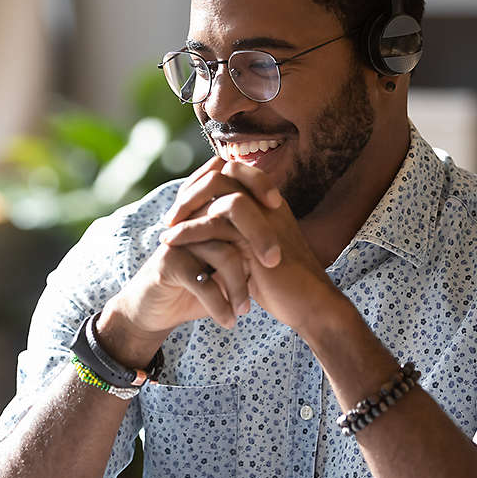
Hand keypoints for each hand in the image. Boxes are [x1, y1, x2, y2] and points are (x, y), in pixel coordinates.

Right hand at [98, 156, 283, 365]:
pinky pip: (203, 282)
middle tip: (273, 263)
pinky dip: (220, 305)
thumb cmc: (198, 284)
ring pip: (223, 253)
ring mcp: (180, 240)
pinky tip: (229, 321)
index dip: (258, 183)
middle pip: (232, 212)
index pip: (233, 179)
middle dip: (260, 237)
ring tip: (246, 310)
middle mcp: (193, 219)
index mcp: (207, 212)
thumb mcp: (226, 264)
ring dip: (239, 286)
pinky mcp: (168, 264)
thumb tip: (288, 237)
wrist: (157, 310)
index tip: (279, 205)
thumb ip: (247, 245)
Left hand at [159, 159, 340, 332]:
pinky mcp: (257, 237)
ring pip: (219, 190)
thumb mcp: (255, 252)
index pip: (232, 171)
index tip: (183, 205)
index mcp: (270, 202)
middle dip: (191, 190)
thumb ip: (236, 234)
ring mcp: (265, 216)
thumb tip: (207, 226)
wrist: (309, 306)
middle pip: (223, 172)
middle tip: (171, 216)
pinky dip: (188, 230)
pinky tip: (171, 242)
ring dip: (187, 206)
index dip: (204, 182)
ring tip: (167, 228)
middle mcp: (268, 202)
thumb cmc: (282, 284)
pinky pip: (216, 221)